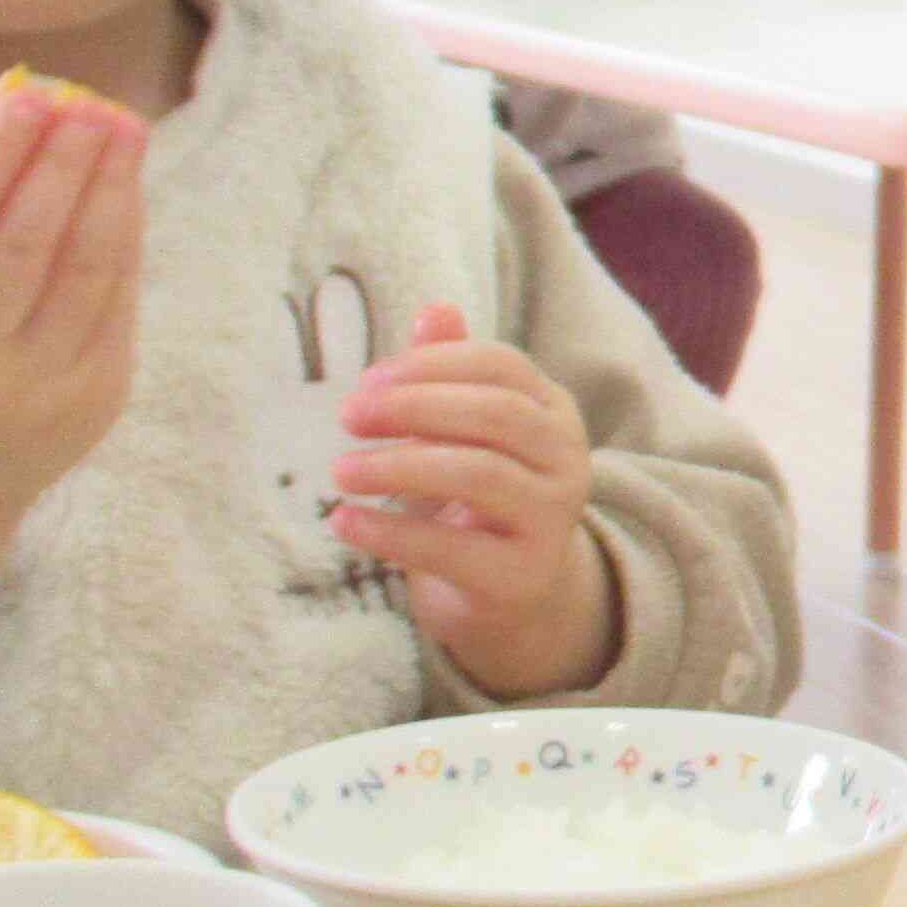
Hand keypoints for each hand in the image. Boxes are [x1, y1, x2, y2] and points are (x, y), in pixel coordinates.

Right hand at [0, 79, 145, 670]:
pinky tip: (127, 192)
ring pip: (85, 271)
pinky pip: (117, 305)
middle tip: (92, 104)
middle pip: (26, 243)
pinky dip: (126, 241)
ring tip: (123, 131)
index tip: (29, 97)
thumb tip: (27, 109)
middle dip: (65, 164)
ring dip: (110, 192)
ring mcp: (35, 390)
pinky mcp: (92, 403)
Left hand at [334, 298, 621, 695]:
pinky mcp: (520, 577)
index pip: (501, 366)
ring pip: (478, 474)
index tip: (368, 379)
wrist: (515, 596)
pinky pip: (450, 548)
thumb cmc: (480, 499)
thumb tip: (435, 310)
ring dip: (398, 466)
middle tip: (347, 416)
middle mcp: (566, 460)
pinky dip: (389, 533)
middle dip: (413, 407)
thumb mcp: (465, 433)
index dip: (431, 364)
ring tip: (339, 471)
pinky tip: (344, 521)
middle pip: (494, 413)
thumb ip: (449, 374)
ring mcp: (550, 519)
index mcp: (554, 412)